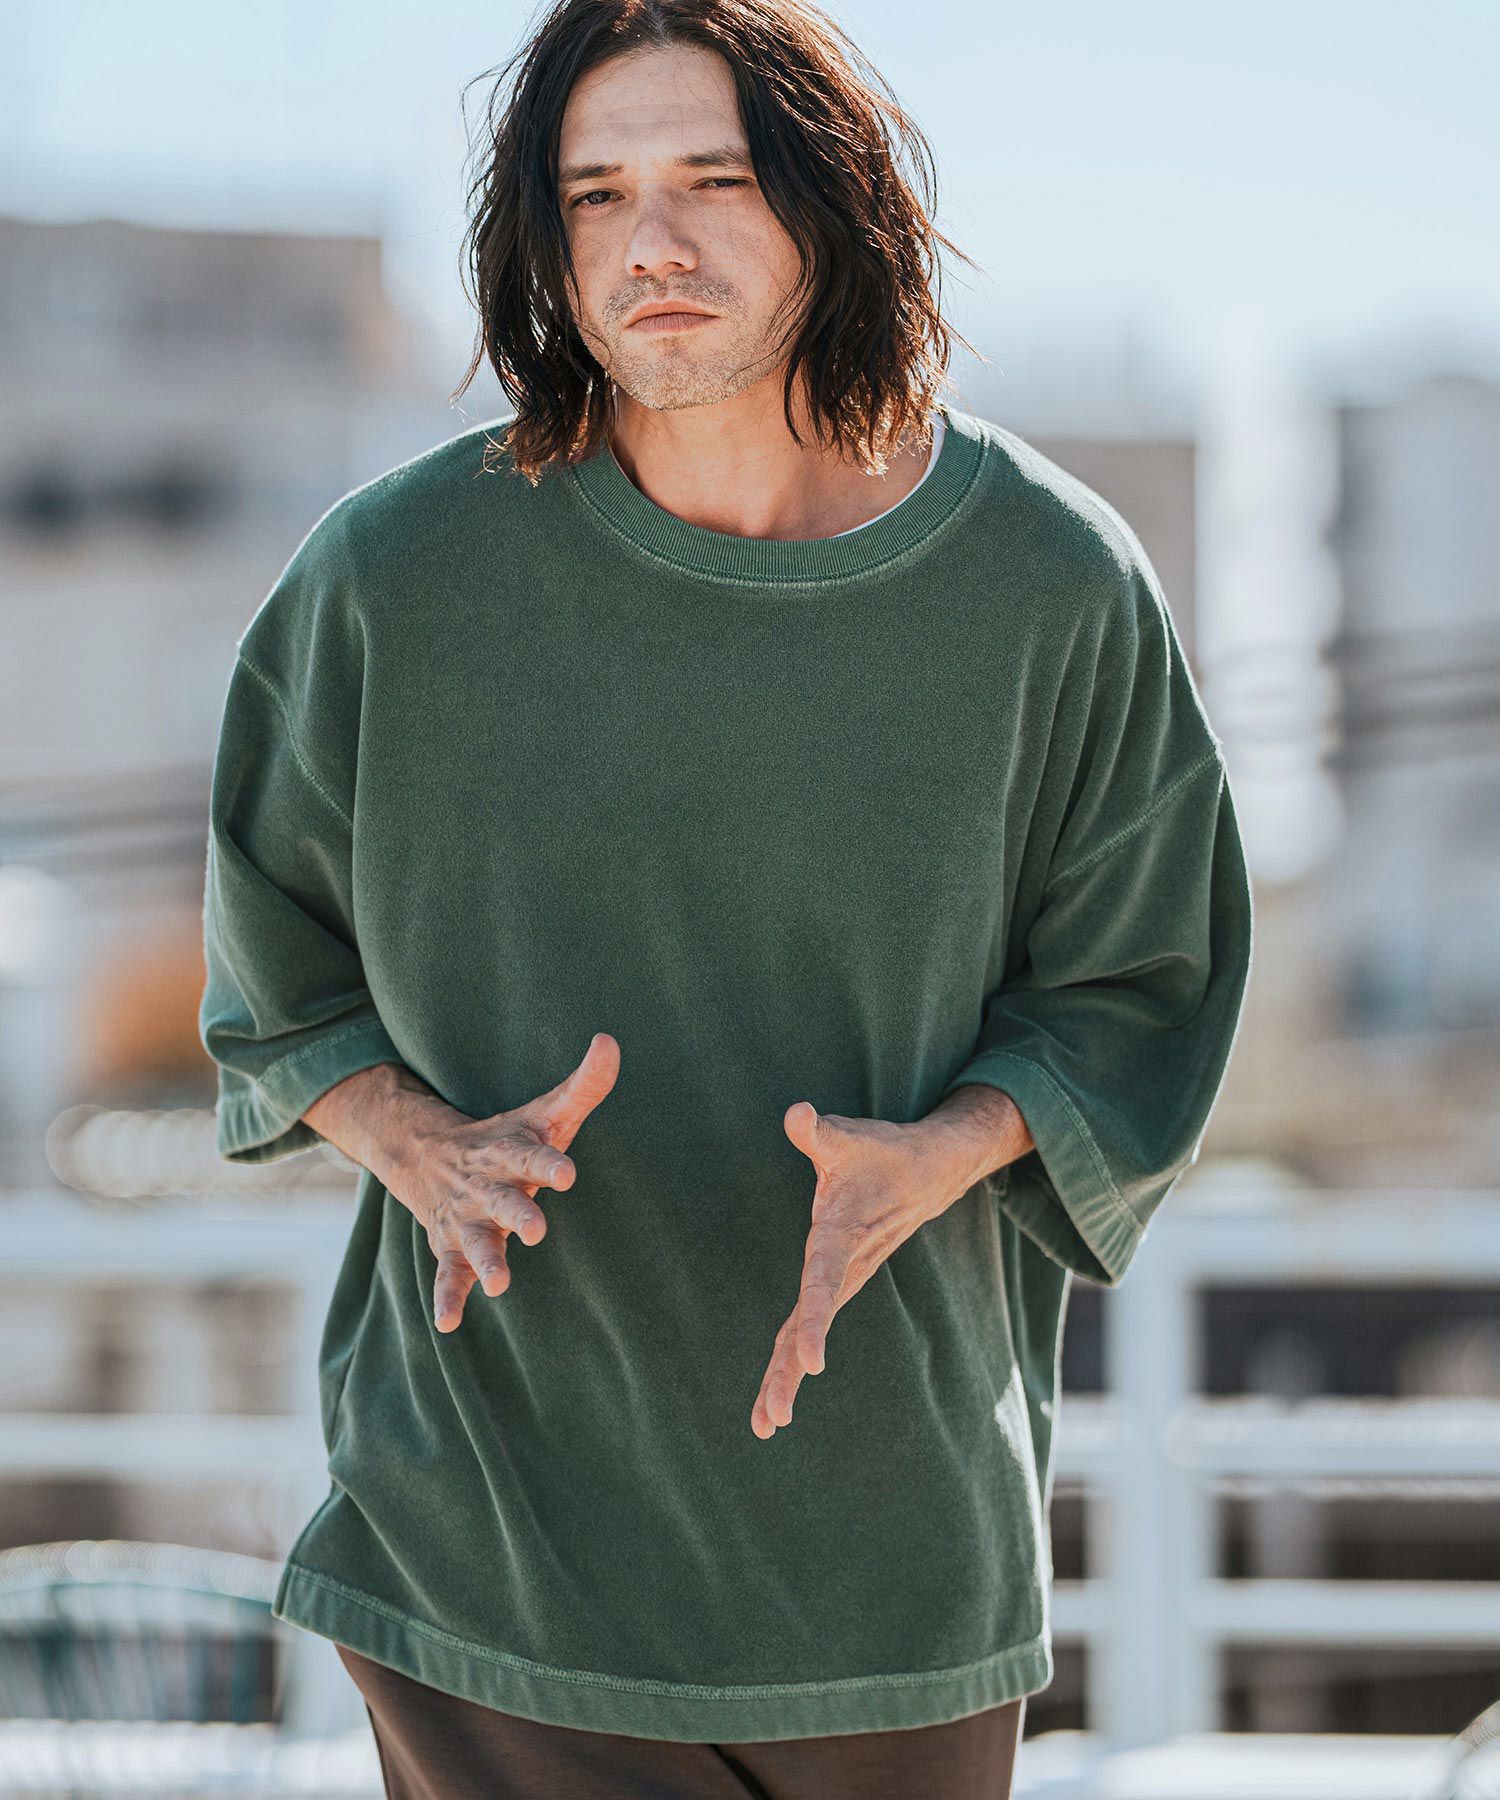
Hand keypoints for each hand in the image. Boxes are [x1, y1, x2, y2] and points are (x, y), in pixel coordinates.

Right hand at [393, 1032, 619, 1332]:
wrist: (428, 1153)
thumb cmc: (508, 1137)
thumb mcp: (544, 1111)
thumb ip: (584, 1085)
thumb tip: (610, 1041)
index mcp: (508, 1151)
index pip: (530, 1155)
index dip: (547, 1163)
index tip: (567, 1174)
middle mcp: (485, 1186)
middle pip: (502, 1200)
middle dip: (518, 1214)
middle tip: (538, 1230)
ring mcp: (465, 1218)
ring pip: (473, 1241)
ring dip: (486, 1260)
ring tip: (501, 1283)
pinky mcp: (450, 1247)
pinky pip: (446, 1275)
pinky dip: (445, 1297)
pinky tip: (446, 1323)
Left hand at [750, 1101, 968, 1438]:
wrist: (931, 1170)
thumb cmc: (882, 1152)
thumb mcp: (850, 1136)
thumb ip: (819, 1131)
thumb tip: (796, 1114)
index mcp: (842, 1234)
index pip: (823, 1281)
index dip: (815, 1322)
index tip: (811, 1363)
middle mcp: (844, 1265)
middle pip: (811, 1325)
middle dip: (790, 1372)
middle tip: (770, 1420)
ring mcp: (843, 1277)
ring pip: (807, 1332)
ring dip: (785, 1376)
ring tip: (764, 1424)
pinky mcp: (839, 1279)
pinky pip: (808, 1322)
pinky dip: (790, 1358)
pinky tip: (773, 1391)